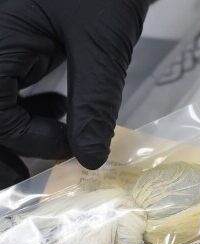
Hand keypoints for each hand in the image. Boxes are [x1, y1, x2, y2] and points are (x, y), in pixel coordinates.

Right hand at [0, 0, 150, 189]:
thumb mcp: (101, 45)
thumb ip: (93, 104)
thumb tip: (89, 158)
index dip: (31, 141)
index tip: (72, 146)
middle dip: (8, 143)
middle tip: (41, 161)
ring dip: (14, 124)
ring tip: (59, 127)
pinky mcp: (9, 36)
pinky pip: (2, 81)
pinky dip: (20, 101)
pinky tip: (54, 103)